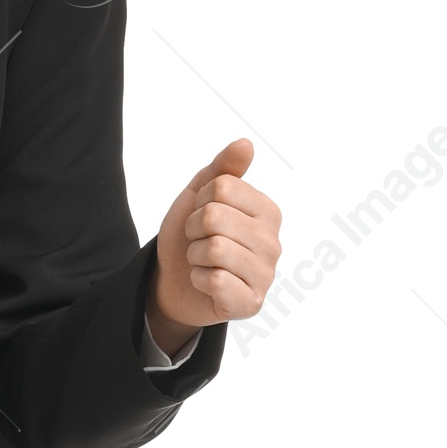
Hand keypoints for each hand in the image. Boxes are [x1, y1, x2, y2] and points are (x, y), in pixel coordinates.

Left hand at [147, 136, 281, 346]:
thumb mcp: (200, 196)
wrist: (173, 280)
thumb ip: (223, 170)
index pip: (222, 188)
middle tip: (198, 241)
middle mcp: (273, 243)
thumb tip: (246, 144)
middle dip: (193, 229)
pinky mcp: (250, 303)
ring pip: (214, 249)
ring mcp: (265, 275)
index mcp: (268, 212)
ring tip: (202, 261)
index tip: (202, 216)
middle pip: (215, 217)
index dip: (199, 201)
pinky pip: (216, 281)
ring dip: (195, 255)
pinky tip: (206, 283)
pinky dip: (198, 279)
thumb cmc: (192, 236)